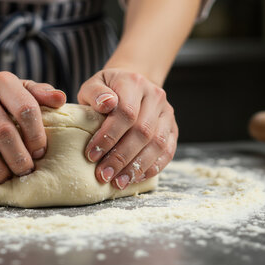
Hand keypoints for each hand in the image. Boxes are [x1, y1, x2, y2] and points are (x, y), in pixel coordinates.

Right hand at [0, 71, 65, 185]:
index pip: (26, 108)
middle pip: (3, 131)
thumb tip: (61, 99)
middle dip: (18, 157)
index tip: (40, 152)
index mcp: (2, 81)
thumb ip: (39, 93)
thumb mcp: (15, 88)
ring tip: (6, 178)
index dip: (36, 135)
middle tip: (26, 171)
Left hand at [78, 68, 176, 188]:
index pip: (125, 112)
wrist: (132, 84)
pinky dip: (152, 168)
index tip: (91, 155)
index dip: (109, 137)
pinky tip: (135, 178)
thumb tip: (106, 104)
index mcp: (134, 83)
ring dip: (137, 167)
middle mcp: (155, 96)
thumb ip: (95, 93)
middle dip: (121, 157)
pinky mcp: (173, 128)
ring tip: (118, 182)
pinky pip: (168, 151)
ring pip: (157, 144)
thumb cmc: (107, 90)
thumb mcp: (93, 85)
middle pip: (142, 131)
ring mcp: (167, 113)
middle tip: (103, 175)